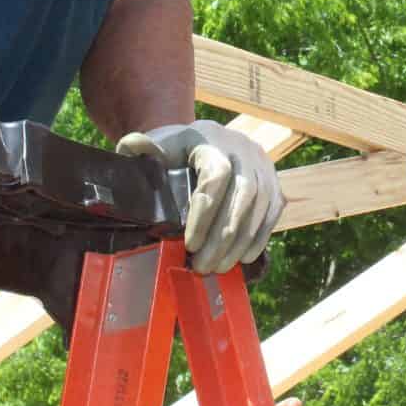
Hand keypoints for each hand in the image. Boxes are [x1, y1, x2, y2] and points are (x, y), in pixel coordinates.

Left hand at [117, 120, 282, 273]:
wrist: (202, 141)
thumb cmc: (174, 151)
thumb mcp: (157, 146)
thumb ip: (140, 147)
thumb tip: (132, 147)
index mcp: (211, 138)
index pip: (216, 176)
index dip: (205, 213)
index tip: (189, 244)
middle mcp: (243, 148)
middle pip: (243, 195)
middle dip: (223, 237)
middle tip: (203, 267)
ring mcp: (262, 164)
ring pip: (260, 206)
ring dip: (241, 242)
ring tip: (219, 267)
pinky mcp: (273, 181)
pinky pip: (273, 211)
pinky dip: (259, 236)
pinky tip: (243, 258)